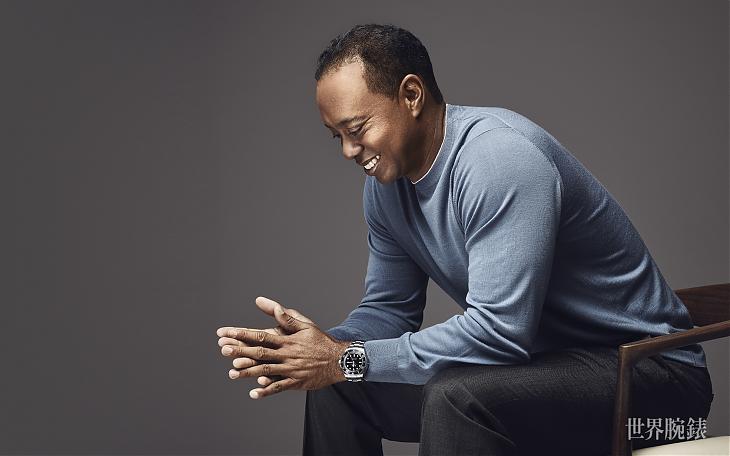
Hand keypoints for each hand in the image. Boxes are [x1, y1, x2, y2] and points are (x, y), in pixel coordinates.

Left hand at [216, 297, 349, 398]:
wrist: (340, 359)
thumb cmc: (320, 340)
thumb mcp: (305, 324)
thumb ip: (285, 316)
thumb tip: (269, 304)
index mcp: (287, 340)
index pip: (261, 336)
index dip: (242, 334)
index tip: (227, 332)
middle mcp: (287, 354)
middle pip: (260, 353)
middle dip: (241, 351)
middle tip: (224, 349)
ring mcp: (291, 369)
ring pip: (267, 371)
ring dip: (249, 372)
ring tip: (232, 373)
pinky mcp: (296, 382)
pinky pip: (279, 387)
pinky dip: (266, 390)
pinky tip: (253, 392)